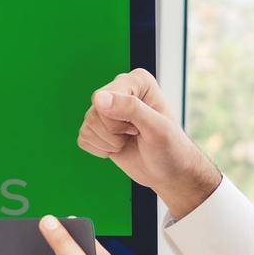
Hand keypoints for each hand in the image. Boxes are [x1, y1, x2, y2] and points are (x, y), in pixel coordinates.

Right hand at [78, 68, 221, 219]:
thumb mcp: (156, 128)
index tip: (141, 127)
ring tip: (129, 141)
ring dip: (108, 143)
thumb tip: (97, 98)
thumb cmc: (170, 149)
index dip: (119, 121)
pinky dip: (100, 150)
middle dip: (114, 133)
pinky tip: (118, 148)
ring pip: (87, 126)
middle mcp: (119, 90)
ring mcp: (106, 110)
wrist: (169, 174)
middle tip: (136, 135)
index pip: (105, 98)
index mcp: (136, 80)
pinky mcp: (97, 128)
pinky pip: (83, 138)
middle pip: (94, 113)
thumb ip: (130, 108)